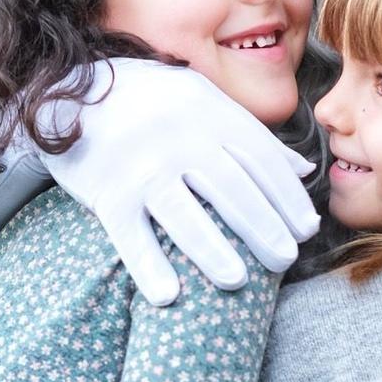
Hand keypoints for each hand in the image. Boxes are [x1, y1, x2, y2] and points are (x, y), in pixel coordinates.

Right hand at [0, 60, 316, 304]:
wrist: (73, 86)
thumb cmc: (154, 102)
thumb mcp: (205, 103)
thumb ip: (252, 136)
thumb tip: (305, 169)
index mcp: (209, 114)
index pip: (260, 158)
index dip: (287, 195)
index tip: (308, 229)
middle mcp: (179, 137)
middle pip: (230, 186)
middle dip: (263, 225)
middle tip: (286, 260)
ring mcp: (141, 164)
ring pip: (181, 211)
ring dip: (211, 248)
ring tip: (238, 281)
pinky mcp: (107, 190)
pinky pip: (128, 233)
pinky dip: (147, 265)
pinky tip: (169, 295)